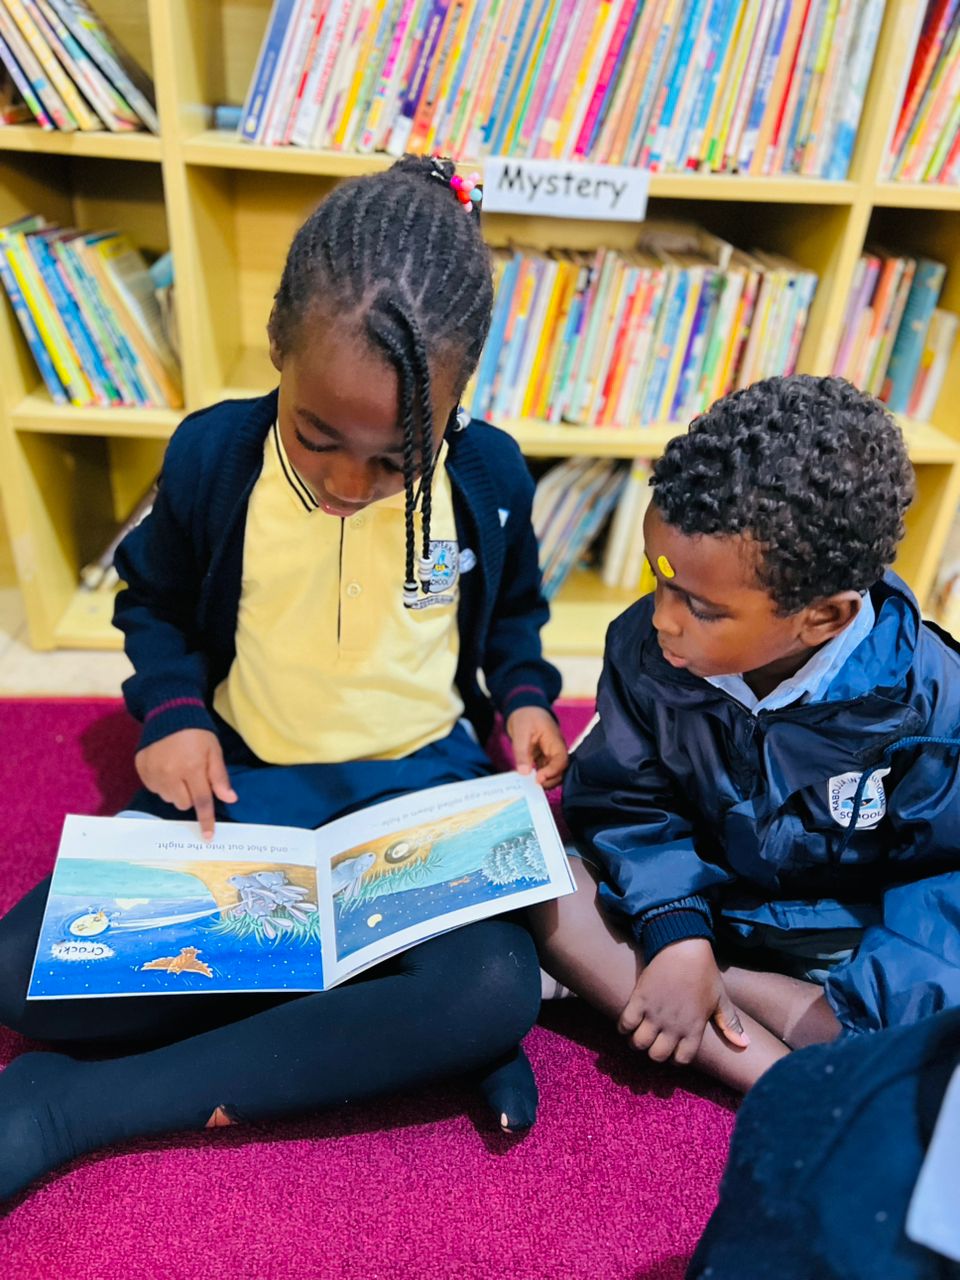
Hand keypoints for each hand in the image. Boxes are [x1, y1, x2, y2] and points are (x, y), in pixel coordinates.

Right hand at [135, 729, 236, 839]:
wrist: (169, 713)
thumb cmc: (197, 733)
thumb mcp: (214, 751)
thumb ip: (219, 777)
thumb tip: (229, 799)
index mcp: (192, 768)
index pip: (201, 801)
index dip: (206, 819)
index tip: (208, 837)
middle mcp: (170, 774)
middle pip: (184, 803)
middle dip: (192, 796)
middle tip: (194, 777)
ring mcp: (153, 773)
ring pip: (169, 798)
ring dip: (177, 791)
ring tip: (179, 770)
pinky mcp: (142, 770)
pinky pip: (155, 790)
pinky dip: (163, 785)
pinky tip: (166, 768)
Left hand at [506, 706, 568, 788]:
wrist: (523, 708)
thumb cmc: (525, 716)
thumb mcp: (520, 733)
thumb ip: (522, 752)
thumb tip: (524, 773)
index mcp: (555, 740)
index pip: (561, 760)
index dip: (553, 772)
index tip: (539, 778)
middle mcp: (555, 748)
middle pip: (560, 770)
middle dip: (550, 780)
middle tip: (534, 785)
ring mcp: (550, 753)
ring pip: (553, 772)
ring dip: (544, 780)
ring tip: (530, 784)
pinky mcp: (543, 756)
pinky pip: (544, 770)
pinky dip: (538, 776)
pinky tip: (528, 780)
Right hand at [619, 938, 749, 1064]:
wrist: (683, 946)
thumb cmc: (704, 972)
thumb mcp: (720, 998)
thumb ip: (729, 1024)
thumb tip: (744, 1045)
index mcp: (694, 1028)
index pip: (681, 1059)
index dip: (675, 1057)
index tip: (672, 1047)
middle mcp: (673, 1025)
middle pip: (657, 1056)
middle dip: (655, 1052)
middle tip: (655, 1041)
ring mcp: (655, 1013)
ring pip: (639, 1043)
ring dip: (638, 1041)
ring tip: (641, 1032)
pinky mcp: (639, 999)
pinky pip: (625, 1024)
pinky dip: (624, 1027)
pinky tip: (629, 1021)